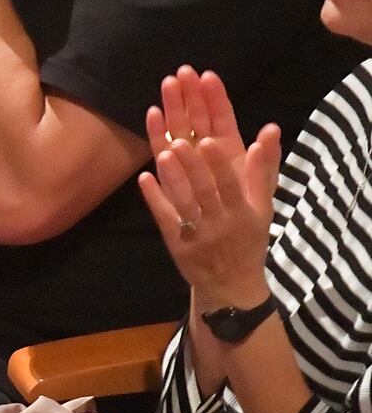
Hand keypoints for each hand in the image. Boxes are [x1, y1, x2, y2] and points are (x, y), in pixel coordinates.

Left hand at [139, 68, 280, 312]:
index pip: (233, 179)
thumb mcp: (263, 205)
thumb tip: (271, 128)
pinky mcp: (176, 240)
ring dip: (174, 174)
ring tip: (164, 148)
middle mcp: (222, 217)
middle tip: (180, 132)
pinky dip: (154, 197)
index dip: (222, 160)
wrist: (230, 283)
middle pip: (205, 182)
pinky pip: (164, 217)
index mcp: (245, 206)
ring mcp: (198, 229)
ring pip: (184, 199)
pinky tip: (142, 176)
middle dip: (193, 157)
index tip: (212, 137)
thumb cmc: (248, 235)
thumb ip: (264, 167)